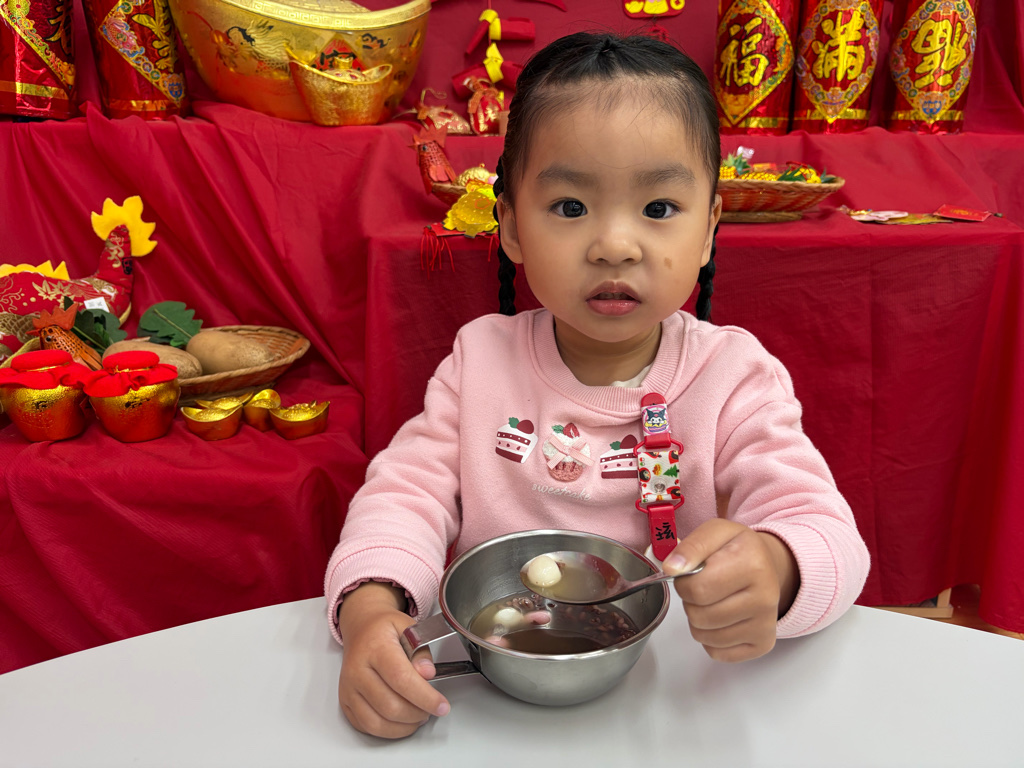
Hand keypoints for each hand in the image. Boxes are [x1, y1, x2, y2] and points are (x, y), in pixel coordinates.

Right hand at [337, 582, 449, 738]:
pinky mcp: (345, 701)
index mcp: (375, 647)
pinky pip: (366, 726)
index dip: (424, 697)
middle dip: (417, 713)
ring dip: (404, 726)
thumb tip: (427, 673)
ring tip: (418, 716)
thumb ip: (421, 650)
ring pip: (377, 722)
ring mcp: (349, 688)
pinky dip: (388, 731)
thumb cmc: (384, 629)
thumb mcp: (408, 627)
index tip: (442, 705)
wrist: (360, 628)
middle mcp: (357, 670)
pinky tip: (401, 721)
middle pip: (390, 705)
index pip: (401, 678)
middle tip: (431, 709)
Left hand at [663, 519, 798, 662]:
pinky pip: (717, 652)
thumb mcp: (715, 532)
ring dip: (698, 620)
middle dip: (690, 602)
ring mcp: (765, 624)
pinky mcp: (763, 643)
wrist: (768, 565)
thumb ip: (690, 547)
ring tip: (712, 600)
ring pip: (705, 637)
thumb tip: (671, 568)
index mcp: (753, 564)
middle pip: (700, 616)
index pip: (697, 589)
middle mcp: (765, 598)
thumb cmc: (738, 549)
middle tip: (702, 587)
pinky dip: (710, 638)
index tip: (690, 574)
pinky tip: (721, 618)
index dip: (683, 583)